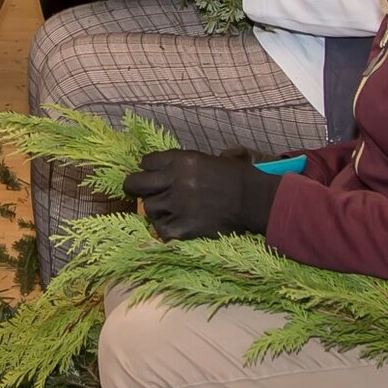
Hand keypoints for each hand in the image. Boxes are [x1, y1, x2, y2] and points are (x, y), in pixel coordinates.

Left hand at [122, 149, 282, 239]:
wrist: (253, 199)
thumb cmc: (236, 176)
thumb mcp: (209, 158)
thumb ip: (185, 162)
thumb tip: (168, 165)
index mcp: (181, 160)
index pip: (146, 161)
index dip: (147, 167)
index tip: (152, 173)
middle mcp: (174, 180)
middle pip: (135, 184)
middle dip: (134, 187)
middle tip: (138, 191)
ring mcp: (177, 205)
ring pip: (148, 208)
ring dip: (156, 209)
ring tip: (167, 210)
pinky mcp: (183, 227)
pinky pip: (160, 229)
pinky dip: (164, 228)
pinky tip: (173, 225)